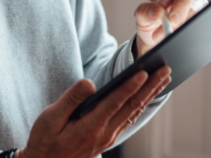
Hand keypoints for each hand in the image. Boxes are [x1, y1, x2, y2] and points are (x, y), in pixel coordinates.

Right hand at [16, 66, 171, 157]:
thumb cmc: (45, 140)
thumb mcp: (50, 118)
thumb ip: (71, 99)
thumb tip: (89, 83)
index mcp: (90, 126)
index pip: (115, 102)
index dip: (130, 86)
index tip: (144, 72)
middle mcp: (104, 133)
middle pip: (132, 106)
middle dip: (150, 86)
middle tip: (165, 70)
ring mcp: (108, 137)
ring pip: (133, 112)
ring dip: (149, 94)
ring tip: (163, 79)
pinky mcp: (107, 138)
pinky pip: (128, 119)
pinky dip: (140, 105)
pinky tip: (146, 98)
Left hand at [133, 0, 204, 58]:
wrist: (157, 39)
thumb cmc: (150, 20)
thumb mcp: (142, 15)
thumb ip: (146, 11)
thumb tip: (158, 13)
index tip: (162, 3)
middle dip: (182, 4)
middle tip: (171, 20)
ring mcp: (198, 3)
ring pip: (198, 6)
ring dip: (183, 21)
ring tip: (167, 34)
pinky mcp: (203, 17)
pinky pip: (202, 21)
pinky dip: (190, 30)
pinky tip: (179, 36)